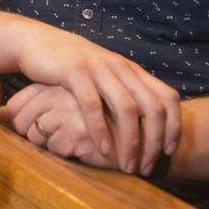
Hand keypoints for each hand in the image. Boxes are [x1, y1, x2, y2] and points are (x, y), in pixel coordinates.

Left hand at [0, 83, 119, 168]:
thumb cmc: (94, 118)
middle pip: (22, 121)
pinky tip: (80, 149)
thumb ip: (35, 103)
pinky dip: (64, 153)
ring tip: (70, 141)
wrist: (134, 132)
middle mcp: (63, 92)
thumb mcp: (65, 103)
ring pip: (36, 136)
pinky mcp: (79, 132)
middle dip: (29, 134)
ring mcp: (70, 111)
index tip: (21, 125)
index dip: (17, 119)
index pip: (19, 102)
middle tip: (47, 137)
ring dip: (49, 145)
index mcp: (59, 81)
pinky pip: (54, 149)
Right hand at [14, 26, 180, 175]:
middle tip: (147, 167)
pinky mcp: (75, 71)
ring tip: (127, 166)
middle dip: (154, 143)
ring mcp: (99, 67)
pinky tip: (102, 149)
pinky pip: (93, 105)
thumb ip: (123, 92)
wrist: (35, 41)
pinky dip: (100, 130)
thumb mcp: (103, 75)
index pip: (168, 97)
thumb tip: (145, 123)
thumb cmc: (70, 66)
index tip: (169, 152)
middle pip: (153, 107)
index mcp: (131, 69)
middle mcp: (120, 67)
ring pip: (127, 109)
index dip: (174, 126)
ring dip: (130, 142)